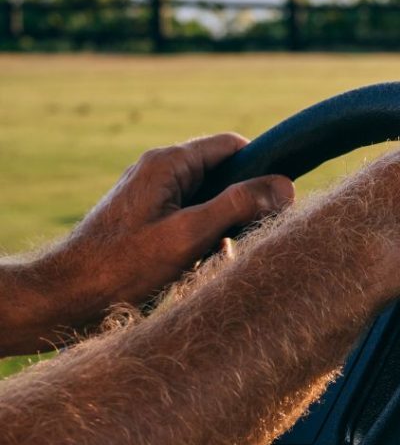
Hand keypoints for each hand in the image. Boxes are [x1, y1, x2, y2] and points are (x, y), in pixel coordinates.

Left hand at [0, 134, 294, 354]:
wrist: (68, 298)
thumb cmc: (124, 266)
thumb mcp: (189, 235)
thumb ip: (238, 207)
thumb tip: (286, 187)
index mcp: (168, 164)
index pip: (232, 146)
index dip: (263, 168)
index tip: (281, 201)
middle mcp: (161, 175)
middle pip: (224, 176)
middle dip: (246, 206)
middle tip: (254, 238)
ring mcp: (154, 200)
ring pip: (212, 204)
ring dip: (226, 231)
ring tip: (221, 259)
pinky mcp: (150, 225)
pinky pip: (194, 225)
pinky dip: (207, 244)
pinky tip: (202, 269)